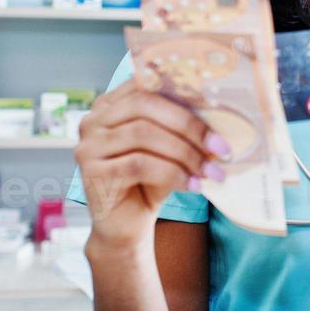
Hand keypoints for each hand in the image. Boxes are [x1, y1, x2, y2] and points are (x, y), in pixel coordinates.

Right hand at [74, 80, 231, 250]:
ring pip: (144, 135)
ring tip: (211, 172)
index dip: (184, 94)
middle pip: (145, 105)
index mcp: (111, 103)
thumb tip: (221, 109)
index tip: (220, 111)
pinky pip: (139, 164)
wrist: (127, 226)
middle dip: (189, 125)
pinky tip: (193, 186)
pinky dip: (172, 173)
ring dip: (185, 153)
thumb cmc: (150, 182)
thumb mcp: (168, 148)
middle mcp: (93, 119)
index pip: (146, 84)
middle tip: (222, 147)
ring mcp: (88, 145)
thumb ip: (181, 125)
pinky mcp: (91, 172)